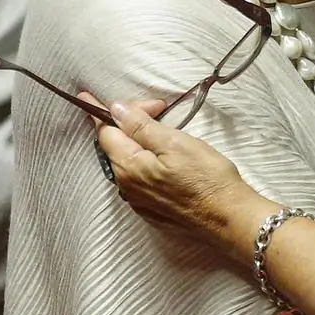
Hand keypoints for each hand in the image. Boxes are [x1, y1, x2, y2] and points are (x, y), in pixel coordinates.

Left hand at [95, 101, 251, 248]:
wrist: (229, 218)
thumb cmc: (207, 178)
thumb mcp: (175, 142)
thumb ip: (140, 126)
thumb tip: (116, 110)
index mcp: (129, 166)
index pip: (106, 132)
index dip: (102, 111)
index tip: (85, 96)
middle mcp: (127, 186)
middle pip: (116, 146)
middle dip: (129, 122)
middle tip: (158, 107)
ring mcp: (139, 201)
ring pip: (128, 162)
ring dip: (138, 141)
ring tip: (163, 129)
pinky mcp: (152, 210)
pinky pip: (139, 178)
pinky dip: (145, 161)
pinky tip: (165, 157)